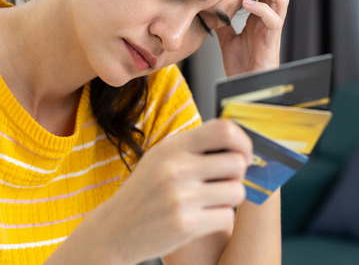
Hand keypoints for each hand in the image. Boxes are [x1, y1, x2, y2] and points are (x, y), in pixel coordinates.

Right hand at [66, 120, 252, 264]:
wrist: (116, 229)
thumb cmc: (145, 192)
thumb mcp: (161, 158)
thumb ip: (194, 147)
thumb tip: (238, 140)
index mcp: (172, 146)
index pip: (224, 130)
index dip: (242, 142)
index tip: (242, 154)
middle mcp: (176, 168)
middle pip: (237, 163)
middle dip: (237, 175)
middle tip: (224, 182)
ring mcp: (181, 197)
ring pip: (237, 191)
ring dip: (230, 199)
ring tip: (212, 201)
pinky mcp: (186, 224)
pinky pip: (227, 216)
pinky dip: (220, 219)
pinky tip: (203, 218)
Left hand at [216, 0, 287, 75]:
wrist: (246, 88)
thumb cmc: (241, 65)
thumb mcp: (228, 38)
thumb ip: (224, 21)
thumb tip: (209, 7)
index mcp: (262, 15)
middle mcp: (271, 18)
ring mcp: (273, 29)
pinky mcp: (272, 41)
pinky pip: (273, 20)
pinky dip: (260, 9)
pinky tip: (246, 2)